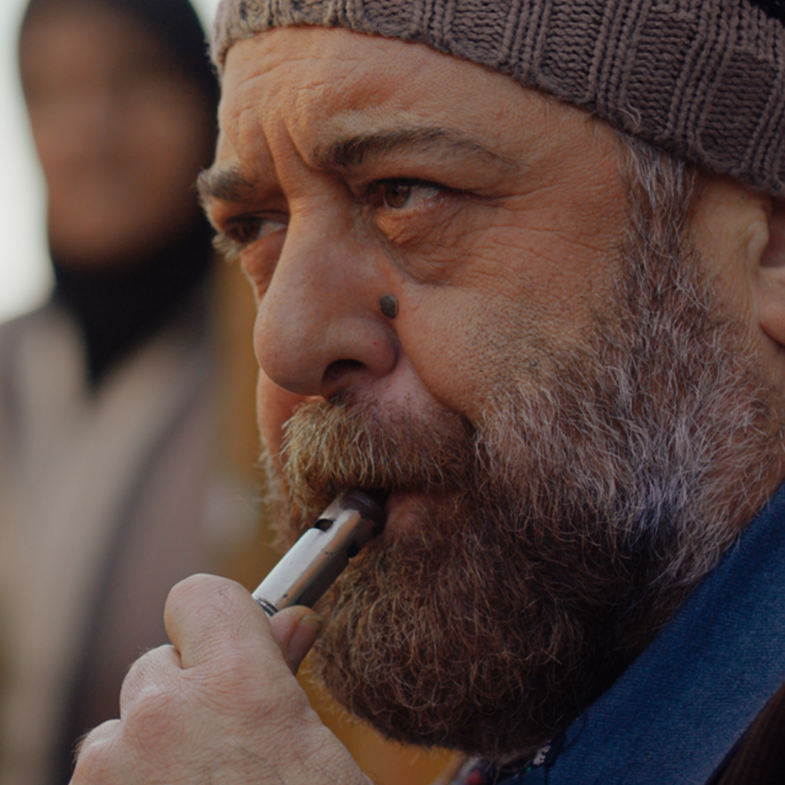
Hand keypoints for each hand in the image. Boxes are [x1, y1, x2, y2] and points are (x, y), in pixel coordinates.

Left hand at [70, 574, 369, 783]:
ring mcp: (111, 768)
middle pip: (156, 667)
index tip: (231, 650)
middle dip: (186, 696)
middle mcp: (162, 713)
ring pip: (122, 727)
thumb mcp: (314, 751)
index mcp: (238, 686)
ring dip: (150, 750)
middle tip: (226, 749)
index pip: (197, 596)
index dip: (216, 620)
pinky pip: (101, 777)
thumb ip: (286, 673)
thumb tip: (293, 621)